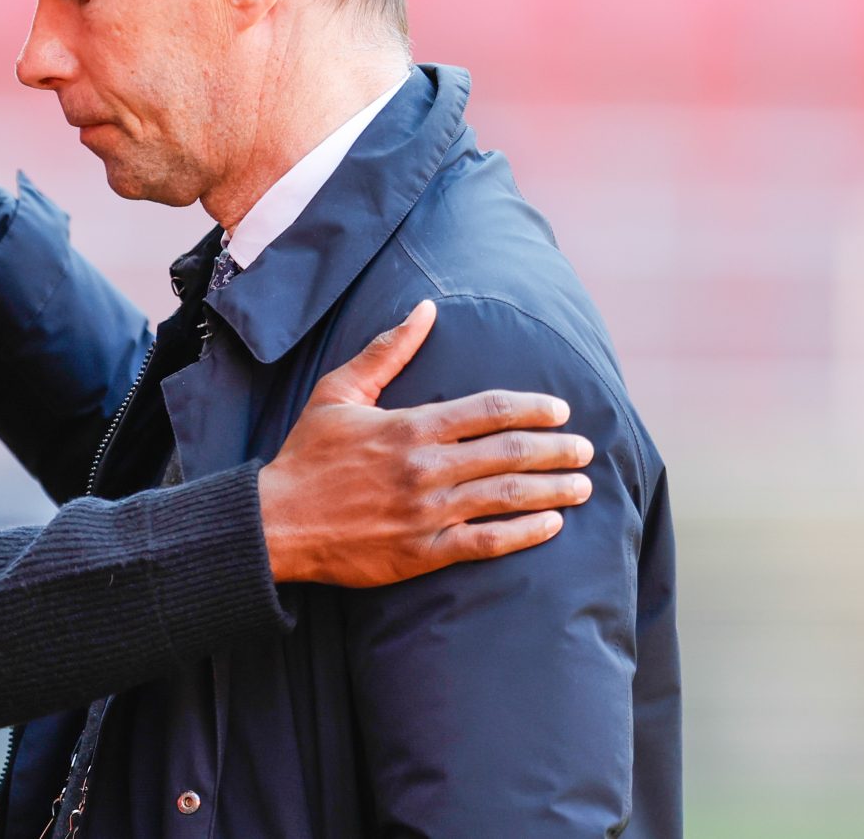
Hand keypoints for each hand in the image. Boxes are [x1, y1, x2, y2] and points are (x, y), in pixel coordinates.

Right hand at [256, 300, 592, 585]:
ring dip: (551, 489)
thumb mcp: (338, 392)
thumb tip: (424, 309)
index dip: (531, 408)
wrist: (278, 522)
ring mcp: (427, 513)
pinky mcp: (423, 553)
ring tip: (582, 486)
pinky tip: (552, 526)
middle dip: (555, 449)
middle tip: (585, 449)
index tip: (560, 409)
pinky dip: (524, 534)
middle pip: (508, 453)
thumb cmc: (308, 454)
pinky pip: (486, 543)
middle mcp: (425, 468)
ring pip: (505, 496)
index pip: (488, 409)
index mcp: (410, 426)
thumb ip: (386, 351)